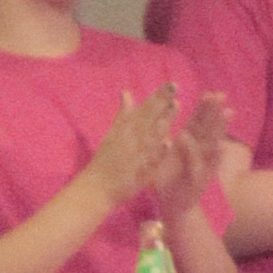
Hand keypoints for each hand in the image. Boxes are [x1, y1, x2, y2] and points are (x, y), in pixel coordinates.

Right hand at [88, 83, 186, 208]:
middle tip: (175, 87)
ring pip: (150, 135)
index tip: (171, 84)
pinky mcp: (138, 172)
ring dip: (163, 120)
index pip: (144, 110)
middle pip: (147, 118)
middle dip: (161, 102)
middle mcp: (129, 139)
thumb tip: (126, 92)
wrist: (96, 189)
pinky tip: (168, 143)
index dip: (157, 96)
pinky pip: (149, 161)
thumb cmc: (105, 161)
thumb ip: (123, 114)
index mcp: (124, 129)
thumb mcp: (112, 134)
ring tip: (176, 106)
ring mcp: (134, 155)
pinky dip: (158, 151)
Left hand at [152, 88, 232, 221]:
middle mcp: (200, 154)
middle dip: (215, 112)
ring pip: (211, 145)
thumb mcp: (172, 158)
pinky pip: (200, 166)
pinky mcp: (197, 180)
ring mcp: (201, 166)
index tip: (214, 92)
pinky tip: (217, 147)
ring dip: (219, 130)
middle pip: (208, 129)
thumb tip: (180, 125)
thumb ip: (178, 141)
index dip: (207, 108)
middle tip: (221, 96)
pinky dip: (205, 156)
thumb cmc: (172, 181)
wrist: (175, 207)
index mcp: (190, 146)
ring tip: (226, 114)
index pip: (200, 122)